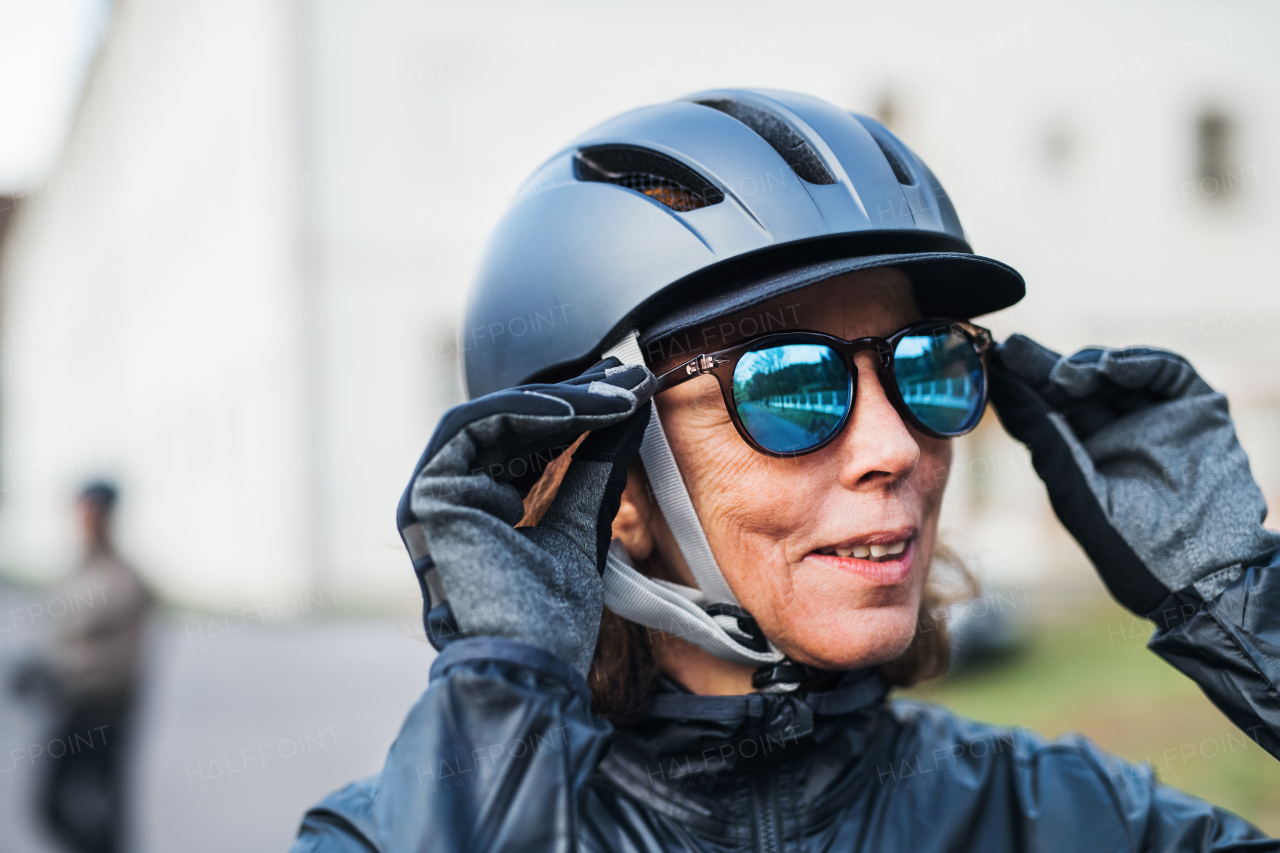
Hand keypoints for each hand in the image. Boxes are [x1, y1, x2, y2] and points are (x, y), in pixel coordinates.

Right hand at [397, 358, 654, 675]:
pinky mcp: (428, 493)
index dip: (579, 414)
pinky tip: (578, 410)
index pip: (529, 442)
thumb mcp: (580, 523)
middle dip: (575, 398)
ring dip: (559, 402)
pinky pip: (476, 427)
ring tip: (614, 395)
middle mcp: (452, 495)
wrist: (530, 665)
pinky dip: (527, 412)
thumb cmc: (552, 614)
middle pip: (512, 424)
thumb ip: (593, 469)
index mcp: (480, 506)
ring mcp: (433, 494)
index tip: (629, 395)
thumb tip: (626, 412)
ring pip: (494, 417)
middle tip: (627, 380)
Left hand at [988, 334, 1279, 616]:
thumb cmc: (1126, 544)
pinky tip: (1109, 367)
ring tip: (1065, 375)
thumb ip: (1041, 434)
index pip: (1048, 406)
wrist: (1196, 572)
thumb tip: (997, 388)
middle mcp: (1118, 430)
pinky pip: (1165, 372)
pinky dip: (1136, 363)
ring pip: (1116, 371)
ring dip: (1088, 365)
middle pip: (1078, 383)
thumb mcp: (1073, 485)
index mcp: (1083, 451)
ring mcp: (1157, 416)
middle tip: (1015, 348)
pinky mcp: (1197, 407)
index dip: (1023, 383)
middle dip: (1046, 365)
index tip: (993, 360)